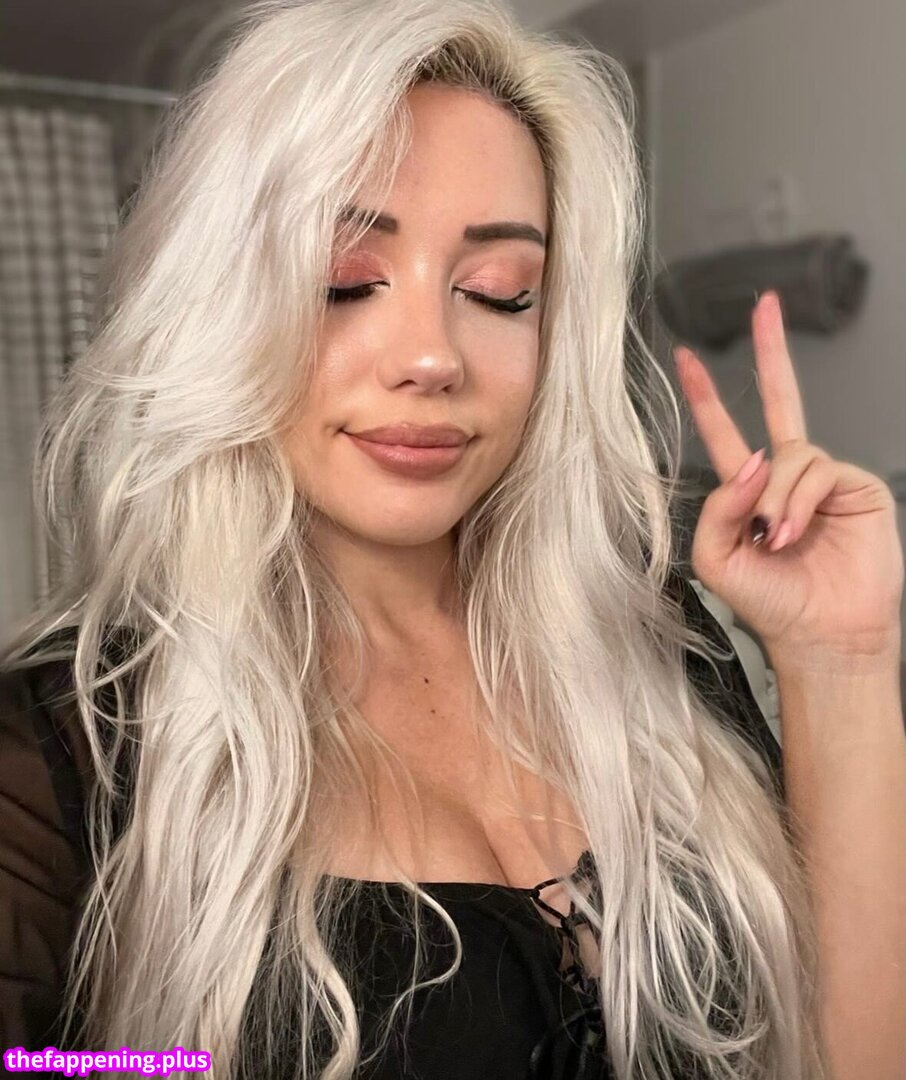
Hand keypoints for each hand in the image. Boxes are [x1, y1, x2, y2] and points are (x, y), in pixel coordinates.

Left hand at [673, 291, 903, 663]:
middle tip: (765, 305)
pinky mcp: (858, 486)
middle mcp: (789, 477)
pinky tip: (796, 531)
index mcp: (751, 491)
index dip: (706, 396)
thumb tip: (752, 459)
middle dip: (771, 351)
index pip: (727, 432)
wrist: (821, 636)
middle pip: (782, 400)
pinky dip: (798, 499)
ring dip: (775, 498)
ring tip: (776, 539)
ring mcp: (825, 479)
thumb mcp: (718, 559)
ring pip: (790, 454)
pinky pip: (818, 469)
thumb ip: (719, 507)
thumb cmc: (770, 604)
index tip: (685, 357)